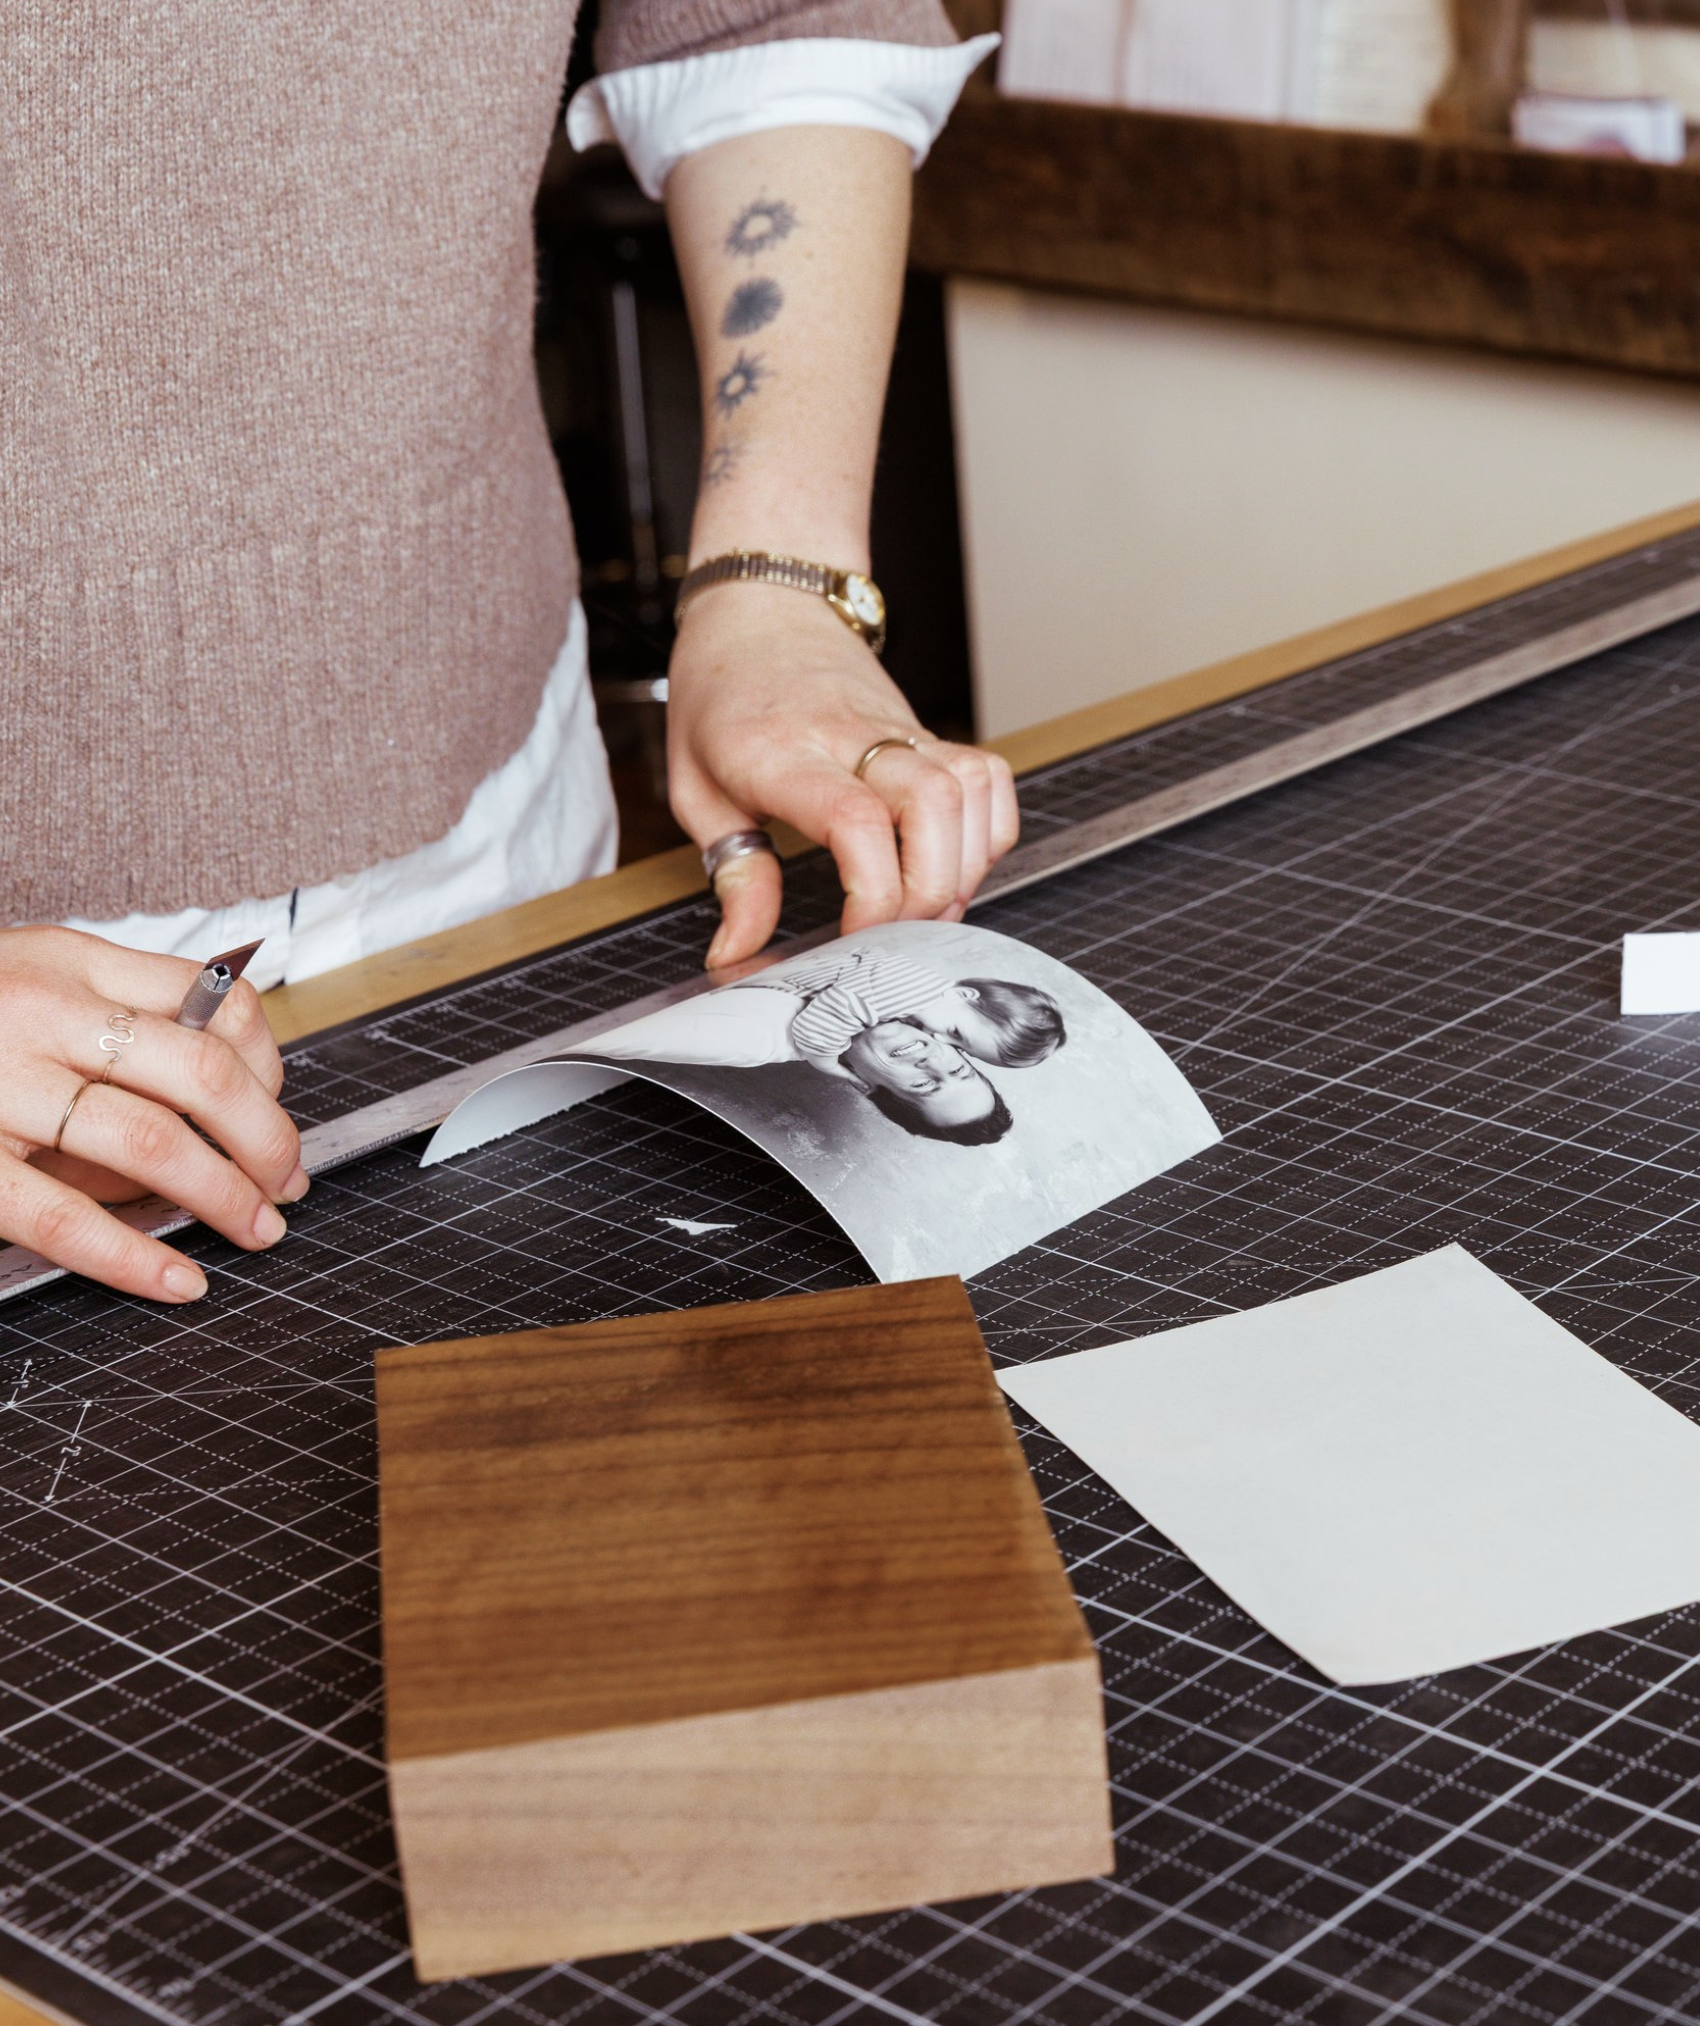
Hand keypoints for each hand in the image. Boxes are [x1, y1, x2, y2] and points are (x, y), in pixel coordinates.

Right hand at [0, 927, 305, 1300]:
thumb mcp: (32, 973)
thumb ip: (120, 1009)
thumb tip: (235, 1077)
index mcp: (69, 962)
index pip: (216, 1005)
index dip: (272, 1070)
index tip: (281, 1113)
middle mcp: (39, 1014)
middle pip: (203, 1074)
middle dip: (268, 1140)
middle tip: (286, 1182)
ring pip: (151, 1143)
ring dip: (224, 1197)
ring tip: (255, 1229)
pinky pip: (62, 1218)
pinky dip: (134, 1257)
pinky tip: (179, 1280)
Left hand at [667, 584, 1019, 965]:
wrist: (763, 608)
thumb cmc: (722, 696)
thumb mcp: (695, 789)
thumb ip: (734, 876)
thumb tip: (739, 953)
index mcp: (783, 753)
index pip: (854, 821)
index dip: (872, 894)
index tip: (853, 938)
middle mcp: (853, 736)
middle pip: (932, 807)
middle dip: (928, 891)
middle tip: (894, 933)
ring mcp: (901, 731)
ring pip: (970, 791)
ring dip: (962, 866)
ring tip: (923, 908)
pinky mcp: (929, 733)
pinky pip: (988, 779)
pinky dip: (987, 832)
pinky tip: (950, 864)